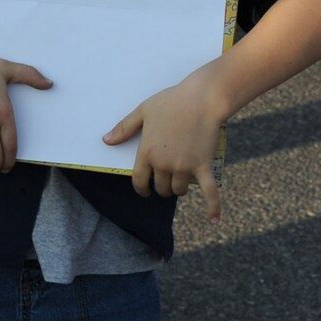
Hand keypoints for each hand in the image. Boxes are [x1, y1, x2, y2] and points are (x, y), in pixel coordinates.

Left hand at [106, 70, 229, 220]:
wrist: (201, 99)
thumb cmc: (170, 102)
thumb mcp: (142, 112)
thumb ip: (124, 128)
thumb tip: (106, 141)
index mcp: (147, 152)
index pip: (140, 181)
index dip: (141, 188)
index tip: (145, 190)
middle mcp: (164, 164)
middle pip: (161, 188)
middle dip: (162, 187)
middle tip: (165, 180)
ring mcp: (184, 167)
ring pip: (179, 190)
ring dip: (178, 189)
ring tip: (180, 181)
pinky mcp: (203, 166)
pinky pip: (209, 192)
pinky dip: (213, 207)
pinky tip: (213, 220)